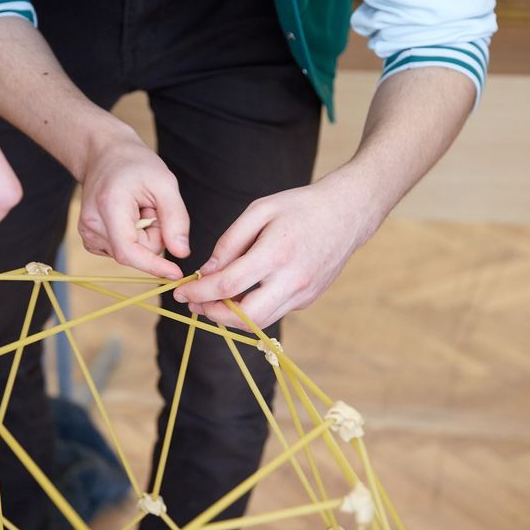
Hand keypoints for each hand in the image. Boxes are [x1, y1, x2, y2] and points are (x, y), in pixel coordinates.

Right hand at [77, 131, 189, 278]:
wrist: (105, 155)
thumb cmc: (136, 165)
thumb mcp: (165, 183)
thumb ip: (175, 219)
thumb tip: (181, 253)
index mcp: (109, 207)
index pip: (129, 251)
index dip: (153, 266)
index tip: (176, 273)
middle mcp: (92, 224)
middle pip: (136, 252)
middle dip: (154, 235)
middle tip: (153, 207)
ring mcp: (87, 234)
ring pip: (131, 253)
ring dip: (144, 235)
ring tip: (139, 208)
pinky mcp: (90, 240)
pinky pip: (124, 250)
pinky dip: (134, 237)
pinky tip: (129, 216)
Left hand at [174, 176, 377, 329]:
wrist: (348, 213)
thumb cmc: (300, 207)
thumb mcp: (260, 211)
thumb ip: (230, 242)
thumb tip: (207, 272)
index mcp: (276, 254)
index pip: (228, 286)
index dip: (199, 293)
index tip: (181, 292)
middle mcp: (292, 280)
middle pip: (245, 317)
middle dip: (213, 315)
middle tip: (196, 303)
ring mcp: (303, 294)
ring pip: (259, 322)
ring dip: (231, 317)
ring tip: (214, 300)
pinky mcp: (309, 299)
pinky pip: (274, 312)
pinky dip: (252, 309)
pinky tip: (241, 293)